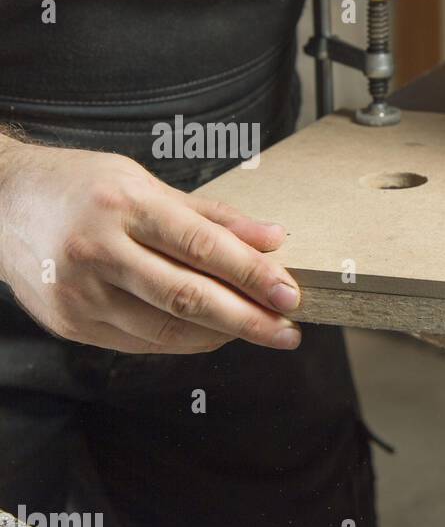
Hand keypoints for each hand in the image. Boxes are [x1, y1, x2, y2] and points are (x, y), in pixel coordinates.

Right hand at [0, 138, 300, 353]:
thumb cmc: (84, 189)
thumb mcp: (146, 184)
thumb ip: (213, 217)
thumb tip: (274, 239)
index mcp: (123, 206)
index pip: (202, 247)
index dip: (252, 275)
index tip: (291, 295)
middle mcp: (97, 251)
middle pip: (188, 298)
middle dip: (248, 320)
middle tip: (289, 333)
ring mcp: (80, 294)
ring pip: (168, 329)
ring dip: (222, 335)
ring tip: (259, 331)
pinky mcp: (72, 325)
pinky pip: (144, 342)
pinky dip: (186, 340)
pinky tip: (213, 333)